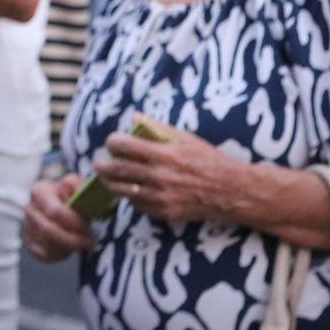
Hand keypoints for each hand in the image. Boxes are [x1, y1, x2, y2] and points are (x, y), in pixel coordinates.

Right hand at [23, 173, 95, 261]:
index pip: (55, 211)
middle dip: (72, 238)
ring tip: (82, 243)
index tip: (88, 226)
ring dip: (69, 246)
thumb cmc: (70, 199)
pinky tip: (71, 247)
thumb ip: (78, 187)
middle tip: (89, 241)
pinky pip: (47, 255)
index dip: (74, 221)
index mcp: (40, 191)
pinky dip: (62, 253)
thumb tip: (78, 188)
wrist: (55, 210)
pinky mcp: (30, 244)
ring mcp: (27, 227)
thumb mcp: (77, 189)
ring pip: (49, 244)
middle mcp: (30, 209)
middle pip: (49, 230)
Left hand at [92, 128, 246, 225]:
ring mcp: (160, 196)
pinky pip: (137, 204)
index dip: (113, 142)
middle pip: (116, 169)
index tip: (112, 142)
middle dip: (102, 164)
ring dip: (110, 182)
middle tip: (98, 162)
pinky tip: (132, 191)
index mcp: (163, 153)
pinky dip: (132, 197)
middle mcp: (159, 175)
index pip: (123, 145)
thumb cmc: (209, 160)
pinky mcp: (163, 212)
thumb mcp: (186, 138)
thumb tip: (134, 117)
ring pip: (122, 190)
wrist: (231, 191)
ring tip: (107, 177)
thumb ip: (157, 128)